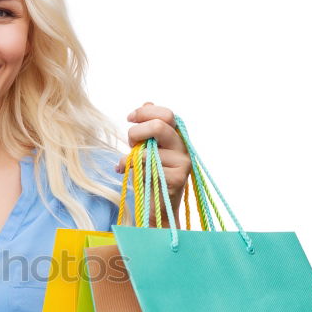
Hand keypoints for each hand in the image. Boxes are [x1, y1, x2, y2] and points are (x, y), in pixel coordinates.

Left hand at [115, 101, 191, 225]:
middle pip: (160, 126)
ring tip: (128, 164)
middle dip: (137, 132)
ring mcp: (183, 163)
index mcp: (177, 137)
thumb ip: (148, 129)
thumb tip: (147, 102)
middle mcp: (183, 147)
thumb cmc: (150, 177)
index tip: (129, 118)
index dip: (146, 112)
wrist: (157, 209)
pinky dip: (132, 169)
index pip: (166, 114)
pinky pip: (147, 166)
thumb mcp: (147, 149)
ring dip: (132, 156)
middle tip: (129, 142)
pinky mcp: (178, 178)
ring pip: (149, 149)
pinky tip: (128, 174)